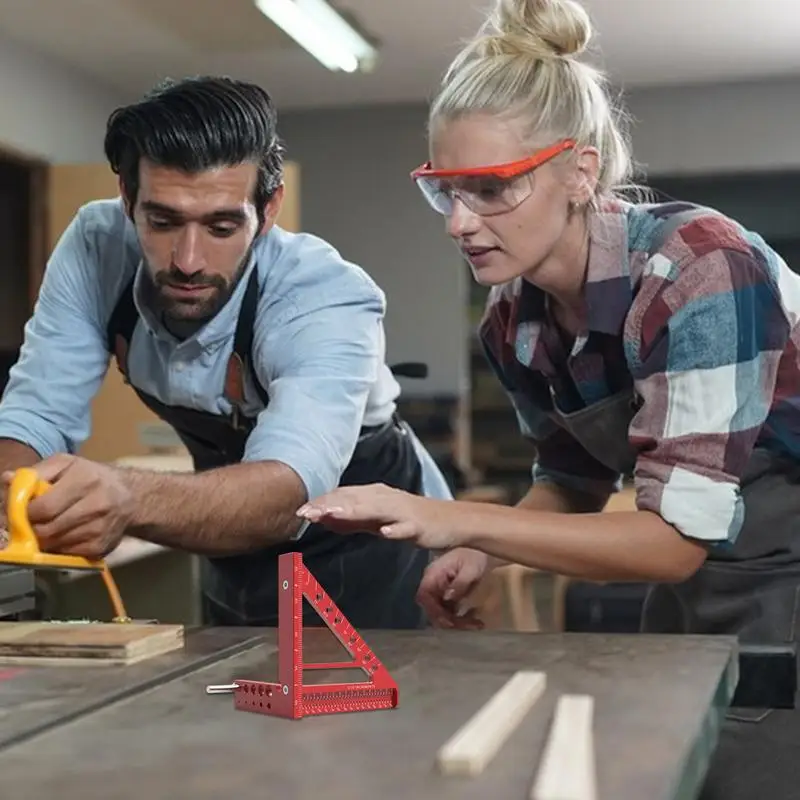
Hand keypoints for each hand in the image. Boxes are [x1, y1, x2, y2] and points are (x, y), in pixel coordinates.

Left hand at [2, 455, 132, 558]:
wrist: (131, 495)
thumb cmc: (91, 476)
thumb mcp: (66, 464)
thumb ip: (36, 472)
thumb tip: (7, 479)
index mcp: (86, 479)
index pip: (43, 508)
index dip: (26, 512)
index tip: (24, 510)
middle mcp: (98, 505)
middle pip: (47, 530)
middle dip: (32, 528)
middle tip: (33, 521)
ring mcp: (101, 529)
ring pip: (55, 544)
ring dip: (45, 538)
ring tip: (50, 525)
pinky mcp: (102, 547)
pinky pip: (67, 554)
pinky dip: (60, 546)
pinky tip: (65, 534)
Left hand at [296, 483, 461, 549]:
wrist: (453, 522)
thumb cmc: (413, 521)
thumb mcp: (377, 521)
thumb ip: (352, 520)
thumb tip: (324, 519)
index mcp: (375, 496)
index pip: (343, 496)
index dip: (321, 503)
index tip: (297, 511)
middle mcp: (386, 498)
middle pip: (353, 500)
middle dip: (328, 505)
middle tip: (304, 512)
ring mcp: (402, 511)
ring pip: (375, 509)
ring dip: (352, 511)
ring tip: (330, 515)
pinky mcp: (419, 525)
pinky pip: (405, 527)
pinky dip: (395, 529)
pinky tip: (385, 533)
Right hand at [417, 548, 490, 628]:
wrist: (484, 550)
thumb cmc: (476, 555)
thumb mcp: (470, 569)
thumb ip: (459, 584)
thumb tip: (448, 599)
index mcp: (434, 573)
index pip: (424, 595)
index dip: (433, 610)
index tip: (448, 620)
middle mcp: (434, 583)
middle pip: (432, 608)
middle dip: (450, 620)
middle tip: (470, 625)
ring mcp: (441, 590)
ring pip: (442, 612)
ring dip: (458, 622)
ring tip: (477, 624)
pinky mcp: (450, 595)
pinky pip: (451, 611)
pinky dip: (462, 618)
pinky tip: (476, 620)